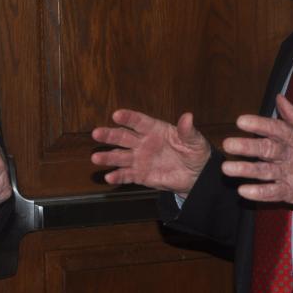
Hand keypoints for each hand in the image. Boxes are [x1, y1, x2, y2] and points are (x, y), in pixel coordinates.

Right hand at [91, 109, 210, 196]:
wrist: (196, 176)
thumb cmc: (195, 152)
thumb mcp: (195, 141)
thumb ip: (187, 130)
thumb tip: (188, 116)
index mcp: (155, 129)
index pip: (139, 122)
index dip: (128, 118)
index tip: (117, 115)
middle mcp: (143, 142)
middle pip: (123, 137)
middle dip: (109, 135)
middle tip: (96, 133)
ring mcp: (140, 159)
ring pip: (120, 156)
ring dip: (108, 157)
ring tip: (96, 158)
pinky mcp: (140, 175)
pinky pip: (127, 175)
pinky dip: (118, 176)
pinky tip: (109, 177)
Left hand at [221, 95, 292, 212]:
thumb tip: (278, 98)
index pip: (276, 129)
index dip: (259, 124)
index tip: (241, 121)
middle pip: (268, 150)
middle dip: (247, 147)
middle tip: (228, 144)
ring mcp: (291, 175)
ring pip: (266, 172)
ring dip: (246, 171)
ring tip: (227, 169)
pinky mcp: (291, 192)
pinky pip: (273, 193)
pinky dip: (259, 193)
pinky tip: (243, 191)